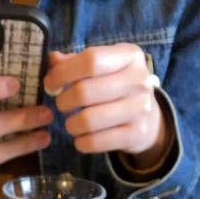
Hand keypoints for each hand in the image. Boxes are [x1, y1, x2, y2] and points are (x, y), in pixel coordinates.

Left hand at [44, 45, 168, 166]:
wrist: (148, 118)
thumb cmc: (116, 87)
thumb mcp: (103, 68)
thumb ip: (75, 62)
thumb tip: (52, 61)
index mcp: (129, 56)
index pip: (90, 60)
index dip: (63, 72)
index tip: (51, 84)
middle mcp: (138, 80)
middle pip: (84, 92)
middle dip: (63, 101)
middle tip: (62, 105)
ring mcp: (140, 108)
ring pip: (88, 120)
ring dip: (71, 124)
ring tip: (71, 123)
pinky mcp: (136, 134)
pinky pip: (96, 142)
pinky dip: (81, 142)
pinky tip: (81, 138)